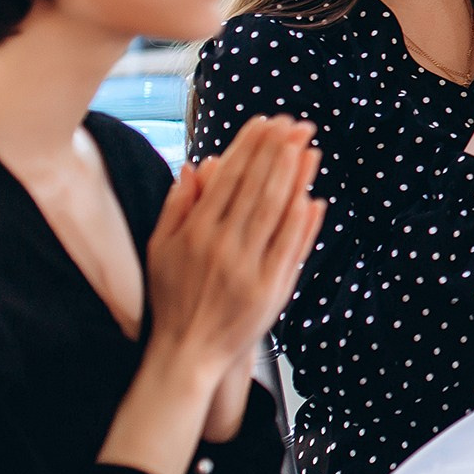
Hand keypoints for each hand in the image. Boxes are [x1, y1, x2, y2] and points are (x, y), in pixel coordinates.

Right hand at [147, 115, 324, 375]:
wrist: (187, 351)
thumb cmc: (173, 296)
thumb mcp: (160, 248)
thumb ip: (178, 205)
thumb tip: (195, 165)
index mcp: (195, 232)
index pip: (228, 179)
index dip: (249, 147)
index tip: (266, 123)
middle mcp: (222, 246)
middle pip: (256, 188)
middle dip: (277, 151)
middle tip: (295, 123)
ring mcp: (249, 267)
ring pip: (276, 212)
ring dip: (295, 176)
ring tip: (308, 147)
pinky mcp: (271, 288)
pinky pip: (290, 248)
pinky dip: (303, 222)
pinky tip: (313, 197)